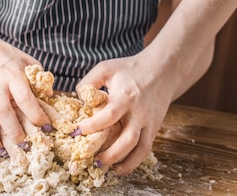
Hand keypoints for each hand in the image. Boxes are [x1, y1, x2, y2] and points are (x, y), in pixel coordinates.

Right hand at [0, 29, 50, 154]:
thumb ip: (37, 77)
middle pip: (4, 113)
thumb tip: (50, 96)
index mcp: (11, 73)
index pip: (25, 98)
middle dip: (15, 132)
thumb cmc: (1, 53)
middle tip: (25, 145)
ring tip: (2, 151)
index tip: (45, 127)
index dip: (36, 114)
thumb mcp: (23, 59)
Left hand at [73, 52, 176, 174]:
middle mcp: (139, 112)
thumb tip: (78, 102)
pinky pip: (145, 150)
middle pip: (126, 139)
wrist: (161, 70)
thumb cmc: (129, 68)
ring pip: (138, 149)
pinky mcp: (154, 128)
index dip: (91, 126)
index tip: (75, 132)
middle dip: (108, 154)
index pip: (108, 116)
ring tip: (101, 167)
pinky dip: (133, 162)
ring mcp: (148, 122)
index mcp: (125, 96)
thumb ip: (89, 82)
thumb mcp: (106, 68)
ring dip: (120, 162)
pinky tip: (119, 168)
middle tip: (88, 158)